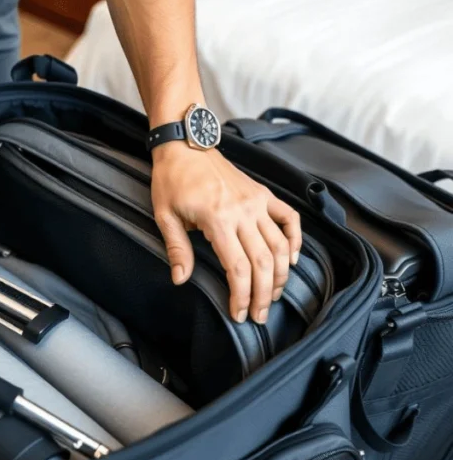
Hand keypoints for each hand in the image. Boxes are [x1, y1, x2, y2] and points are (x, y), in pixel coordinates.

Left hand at [150, 142, 301, 324]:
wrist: (185, 145)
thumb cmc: (172, 180)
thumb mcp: (165, 216)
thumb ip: (177, 249)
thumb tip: (180, 279)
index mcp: (217, 219)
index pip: (238, 268)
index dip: (241, 296)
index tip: (239, 314)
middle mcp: (243, 211)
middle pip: (263, 262)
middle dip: (264, 294)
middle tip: (259, 314)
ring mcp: (257, 201)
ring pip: (280, 245)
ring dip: (280, 274)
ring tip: (272, 295)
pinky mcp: (263, 194)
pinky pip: (289, 218)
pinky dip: (295, 240)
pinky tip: (291, 259)